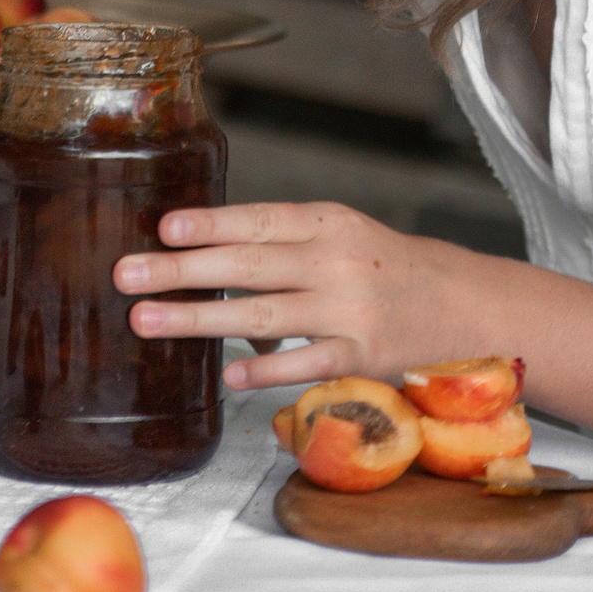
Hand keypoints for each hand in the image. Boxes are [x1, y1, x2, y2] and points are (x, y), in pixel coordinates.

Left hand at [111, 201, 488, 391]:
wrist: (466, 305)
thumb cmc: (386, 266)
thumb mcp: (342, 235)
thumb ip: (283, 242)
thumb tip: (199, 253)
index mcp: (328, 222)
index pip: (259, 219)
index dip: (210, 223)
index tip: (163, 228)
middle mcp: (336, 260)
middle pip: (249, 263)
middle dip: (181, 270)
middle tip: (126, 275)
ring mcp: (350, 310)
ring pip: (264, 313)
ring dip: (200, 318)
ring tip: (147, 321)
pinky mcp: (364, 356)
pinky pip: (305, 362)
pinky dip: (266, 368)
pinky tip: (228, 372)